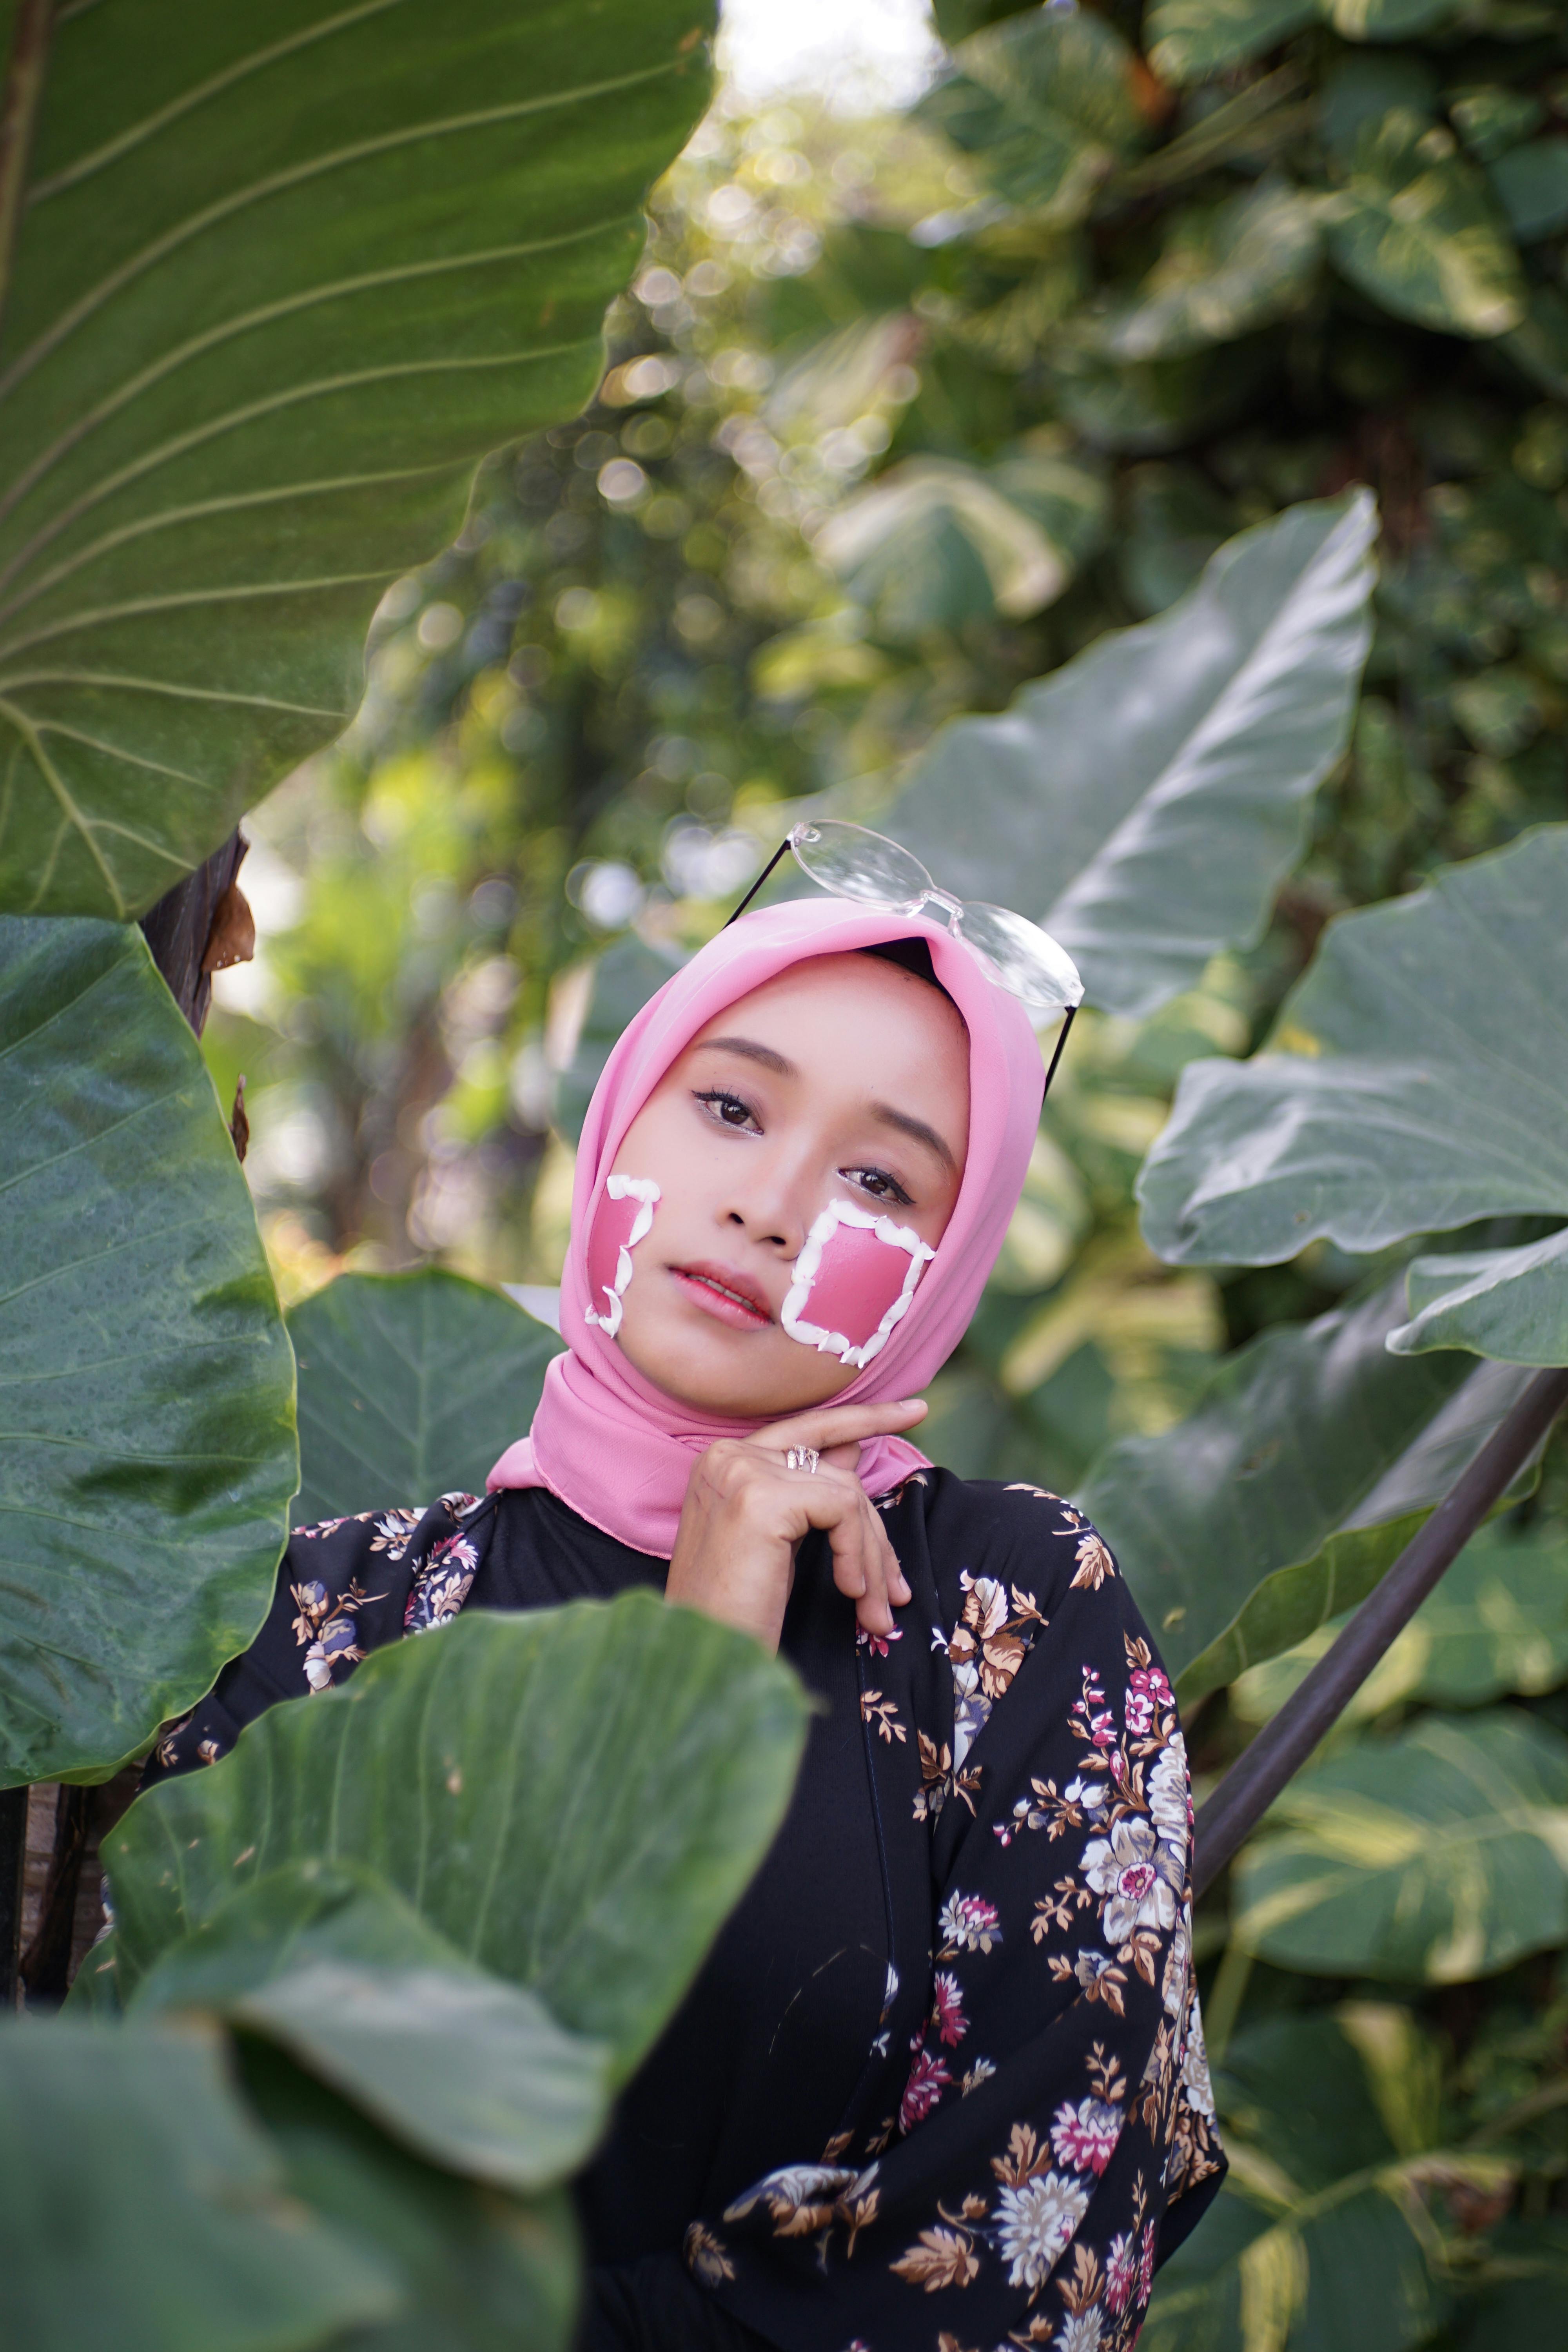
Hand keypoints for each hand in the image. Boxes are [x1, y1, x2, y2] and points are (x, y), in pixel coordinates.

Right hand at [664, 1399, 926, 1652]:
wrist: (703, 1656)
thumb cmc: (735, 1611)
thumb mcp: (780, 1542)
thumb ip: (812, 1490)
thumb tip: (856, 1448)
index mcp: (725, 1461)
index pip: (808, 1426)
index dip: (866, 1417)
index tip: (915, 1411)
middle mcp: (728, 1455)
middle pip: (835, 1471)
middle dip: (876, 1534)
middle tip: (897, 1591)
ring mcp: (742, 1471)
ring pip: (846, 1495)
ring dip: (873, 1558)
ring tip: (875, 1612)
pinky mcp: (760, 1498)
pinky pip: (842, 1511)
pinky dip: (858, 1555)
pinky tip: (849, 1592)